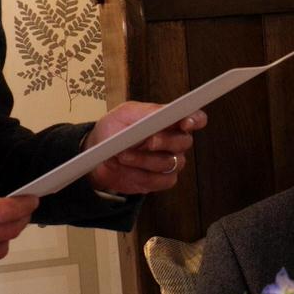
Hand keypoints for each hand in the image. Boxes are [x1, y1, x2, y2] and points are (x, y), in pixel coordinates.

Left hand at [85, 104, 206, 195]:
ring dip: (144, 160)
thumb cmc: (114, 130)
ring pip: (170, 163)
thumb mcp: (124, 114)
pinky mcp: (162, 181)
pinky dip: (141, 176)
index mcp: (171, 121)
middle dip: (165, 141)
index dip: (195, 120)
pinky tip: (127, 169)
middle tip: (147, 141)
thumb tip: (164, 114)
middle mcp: (176, 142)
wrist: (98, 157)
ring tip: (123, 155)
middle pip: (184, 142)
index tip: (185, 122)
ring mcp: (172, 163)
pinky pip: (161, 181)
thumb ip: (146, 113)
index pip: (195, 118)